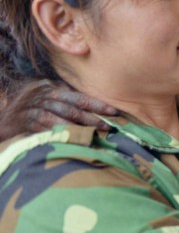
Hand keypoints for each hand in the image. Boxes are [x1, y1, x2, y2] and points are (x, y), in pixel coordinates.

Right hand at [0, 79, 118, 141]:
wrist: (6, 116)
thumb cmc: (35, 105)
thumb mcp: (49, 94)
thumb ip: (67, 95)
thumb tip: (95, 102)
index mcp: (54, 90)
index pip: (80, 98)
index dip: (98, 105)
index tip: (114, 112)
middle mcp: (45, 99)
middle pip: (72, 110)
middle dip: (92, 119)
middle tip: (109, 127)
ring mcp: (35, 112)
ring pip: (60, 121)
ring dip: (78, 129)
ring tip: (93, 136)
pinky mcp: (28, 125)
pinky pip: (46, 131)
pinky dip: (59, 136)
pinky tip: (72, 141)